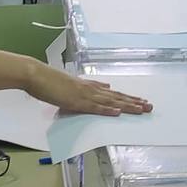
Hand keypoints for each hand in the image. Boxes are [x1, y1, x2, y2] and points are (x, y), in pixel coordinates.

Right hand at [27, 65, 151, 115]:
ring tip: (141, 109)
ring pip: (110, 101)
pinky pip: (94, 107)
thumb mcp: (72, 83)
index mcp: (89, 86)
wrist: (36, 74)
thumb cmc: (50, 81)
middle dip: (134, 103)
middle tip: (150, 107)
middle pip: (116, 97)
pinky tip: (118, 112)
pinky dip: (106, 110)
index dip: (128, 98)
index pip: (113, 94)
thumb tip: (106, 86)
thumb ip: (90, 85)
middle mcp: (90, 89)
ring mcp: (84, 95)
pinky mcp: (76, 101)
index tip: (141, 101)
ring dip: (126, 106)